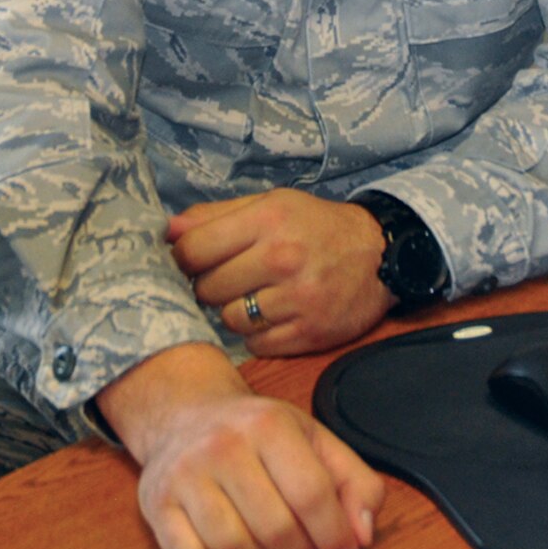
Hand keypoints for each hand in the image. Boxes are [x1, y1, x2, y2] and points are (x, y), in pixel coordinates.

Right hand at [98, 342, 385, 548]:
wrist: (184, 415)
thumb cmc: (258, 434)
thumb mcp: (314, 440)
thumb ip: (354, 483)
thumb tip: (361, 536)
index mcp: (269, 424)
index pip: (312, 494)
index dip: (334, 532)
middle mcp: (222, 445)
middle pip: (276, 529)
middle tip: (303, 545)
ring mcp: (184, 476)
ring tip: (268, 542)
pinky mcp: (156, 505)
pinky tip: (228, 542)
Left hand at [168, 190, 395, 355]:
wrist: (381, 255)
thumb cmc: (317, 227)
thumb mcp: (271, 204)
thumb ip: (216, 215)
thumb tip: (167, 231)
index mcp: (269, 218)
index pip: (193, 250)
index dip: (184, 259)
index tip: (193, 262)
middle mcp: (282, 257)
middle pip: (207, 289)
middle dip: (211, 286)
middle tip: (232, 278)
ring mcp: (297, 298)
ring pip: (228, 320)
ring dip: (234, 312)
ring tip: (256, 296)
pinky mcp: (309, 332)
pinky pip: (255, 344)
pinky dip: (259, 334)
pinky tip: (275, 314)